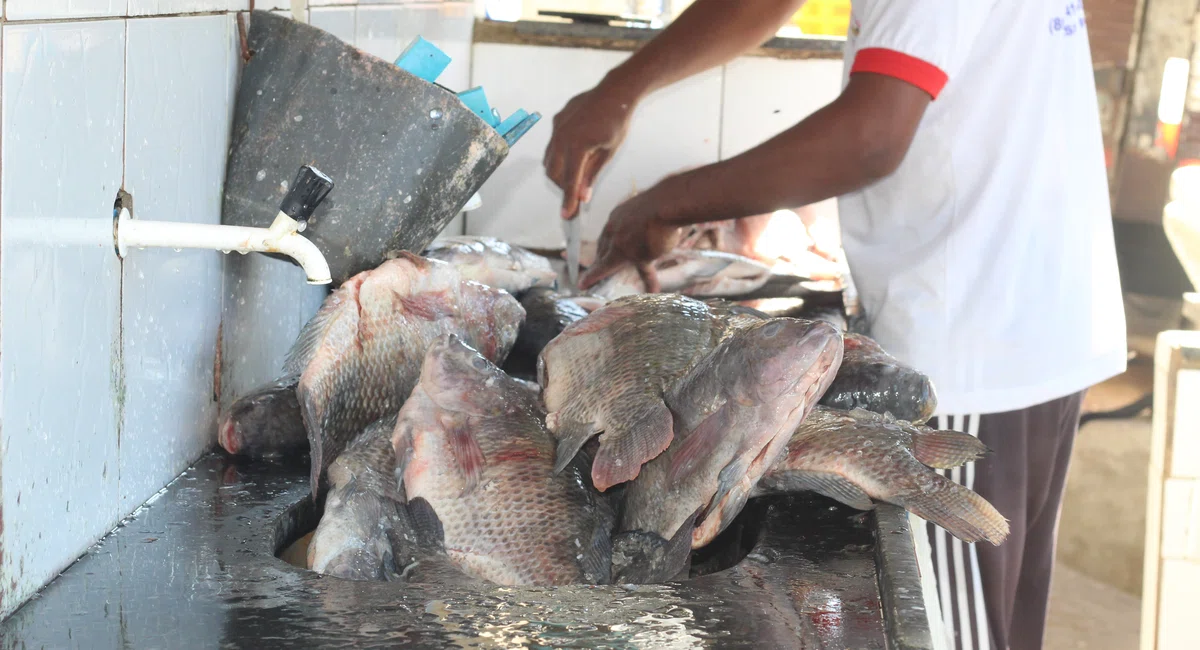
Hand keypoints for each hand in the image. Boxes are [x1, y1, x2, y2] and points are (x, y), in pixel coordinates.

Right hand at [544, 80, 637, 218]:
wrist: (615, 91)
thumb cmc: (617, 121)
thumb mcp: (608, 152)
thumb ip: (592, 174)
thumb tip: (582, 196)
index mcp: (577, 146)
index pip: (570, 181)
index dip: (568, 201)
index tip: (567, 216)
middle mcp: (562, 137)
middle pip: (553, 172)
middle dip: (562, 186)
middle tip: (575, 195)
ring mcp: (557, 127)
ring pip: (549, 158)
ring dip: (558, 171)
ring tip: (575, 175)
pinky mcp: (557, 121)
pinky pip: (552, 144)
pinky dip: (559, 155)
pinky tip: (574, 154)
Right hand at [579, 190, 682, 291]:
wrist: (666, 204)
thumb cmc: (660, 235)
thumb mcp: (653, 258)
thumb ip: (648, 275)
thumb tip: (653, 292)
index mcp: (617, 253)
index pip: (600, 269)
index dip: (590, 278)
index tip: (580, 284)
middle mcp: (610, 236)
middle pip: (601, 252)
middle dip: (599, 262)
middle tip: (600, 267)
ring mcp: (614, 219)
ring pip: (605, 236)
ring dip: (606, 245)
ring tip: (611, 249)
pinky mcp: (620, 208)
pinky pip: (612, 222)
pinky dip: (615, 230)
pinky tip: (622, 229)